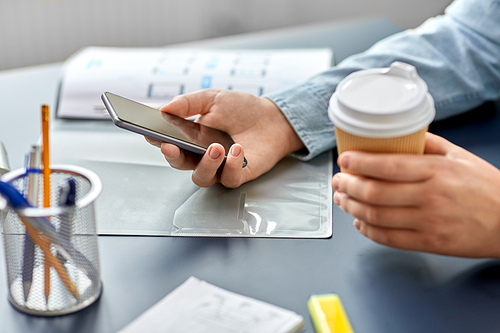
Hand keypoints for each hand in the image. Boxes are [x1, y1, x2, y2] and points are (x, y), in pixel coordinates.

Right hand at [145, 89, 303, 187]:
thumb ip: (189, 103)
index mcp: (190, 137)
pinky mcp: (238, 175)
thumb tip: (164, 108)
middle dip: (172, 157)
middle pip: (179, 164)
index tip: (149, 134)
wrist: (272, 118)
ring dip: (205, 164)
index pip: (168, 142)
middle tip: (171, 146)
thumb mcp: (213, 98)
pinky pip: (228, 179)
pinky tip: (236, 149)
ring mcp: (219, 167)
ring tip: (215, 147)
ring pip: (202, 178)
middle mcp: (201, 155)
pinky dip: (231, 166)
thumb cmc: (242, 109)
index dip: (156, 140)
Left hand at [332, 132, 499, 257]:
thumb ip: (427, 145)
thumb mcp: (459, 156)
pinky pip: (389, 238)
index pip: (387, 165)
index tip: (344, 160)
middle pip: (375, 192)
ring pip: (377, 216)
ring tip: (342, 199)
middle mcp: (430, 197)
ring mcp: (429, 222)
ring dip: (352, 208)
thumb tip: (397, 135)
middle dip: (348, 186)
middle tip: (338, 181)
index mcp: (436, 171)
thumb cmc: (487, 187)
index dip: (359, 163)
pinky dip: (368, 230)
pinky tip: (360, 221)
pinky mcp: (429, 243)